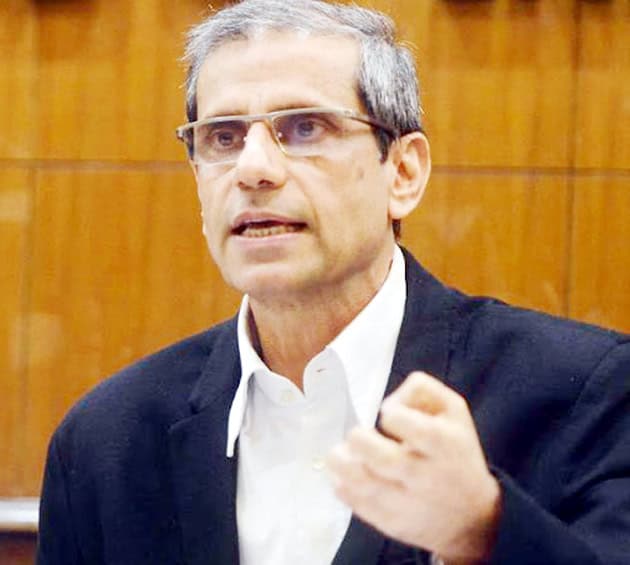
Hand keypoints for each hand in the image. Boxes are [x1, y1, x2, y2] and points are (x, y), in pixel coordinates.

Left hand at [327, 371, 500, 562]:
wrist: (472, 515)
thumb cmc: (455, 450)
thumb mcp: (453, 410)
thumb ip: (422, 390)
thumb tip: (388, 401)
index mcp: (444, 443)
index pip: (411, 426)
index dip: (392, 413)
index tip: (389, 414)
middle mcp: (426, 476)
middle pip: (383, 458)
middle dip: (358, 440)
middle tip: (357, 435)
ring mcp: (408, 504)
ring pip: (363, 485)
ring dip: (341, 464)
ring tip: (339, 454)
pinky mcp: (392, 524)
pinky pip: (358, 505)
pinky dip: (343, 486)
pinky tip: (343, 474)